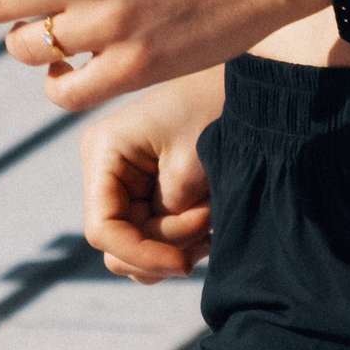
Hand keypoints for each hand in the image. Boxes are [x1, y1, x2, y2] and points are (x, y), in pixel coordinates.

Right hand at [83, 67, 225, 281]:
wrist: (247, 85)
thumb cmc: (215, 109)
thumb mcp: (190, 166)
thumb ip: (169, 218)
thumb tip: (165, 260)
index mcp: (103, 153)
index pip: (102, 230)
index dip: (138, 255)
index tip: (183, 263)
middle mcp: (106, 171)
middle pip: (118, 245)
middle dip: (163, 248)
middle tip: (209, 223)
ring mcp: (126, 184)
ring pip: (137, 247)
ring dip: (177, 246)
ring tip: (213, 218)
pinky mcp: (149, 193)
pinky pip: (156, 236)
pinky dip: (184, 239)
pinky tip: (211, 219)